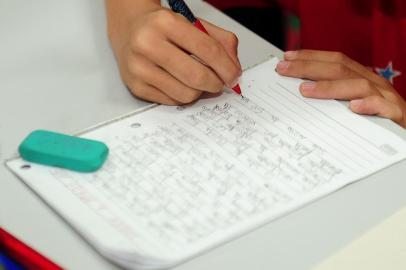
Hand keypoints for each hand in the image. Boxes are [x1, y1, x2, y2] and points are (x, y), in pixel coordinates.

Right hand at [107, 3, 240, 104]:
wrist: (130, 30)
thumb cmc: (165, 29)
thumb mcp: (194, 24)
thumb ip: (221, 41)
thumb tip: (234, 69)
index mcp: (166, 22)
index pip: (207, 49)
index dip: (227, 67)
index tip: (234, 76)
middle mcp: (147, 44)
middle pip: (196, 76)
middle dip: (216, 84)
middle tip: (219, 83)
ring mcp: (139, 67)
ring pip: (185, 94)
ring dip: (199, 91)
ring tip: (197, 81)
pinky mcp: (135, 86)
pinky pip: (172, 101)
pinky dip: (183, 95)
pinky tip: (181, 83)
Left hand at [276, 50, 405, 126]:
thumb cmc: (376, 119)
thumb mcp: (353, 103)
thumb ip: (333, 96)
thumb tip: (300, 90)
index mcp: (361, 78)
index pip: (335, 61)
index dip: (311, 57)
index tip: (287, 58)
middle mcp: (372, 83)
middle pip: (340, 68)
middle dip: (309, 67)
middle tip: (284, 69)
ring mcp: (384, 98)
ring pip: (358, 85)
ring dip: (330, 87)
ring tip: (306, 90)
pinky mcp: (395, 115)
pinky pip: (382, 107)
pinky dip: (368, 105)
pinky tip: (352, 108)